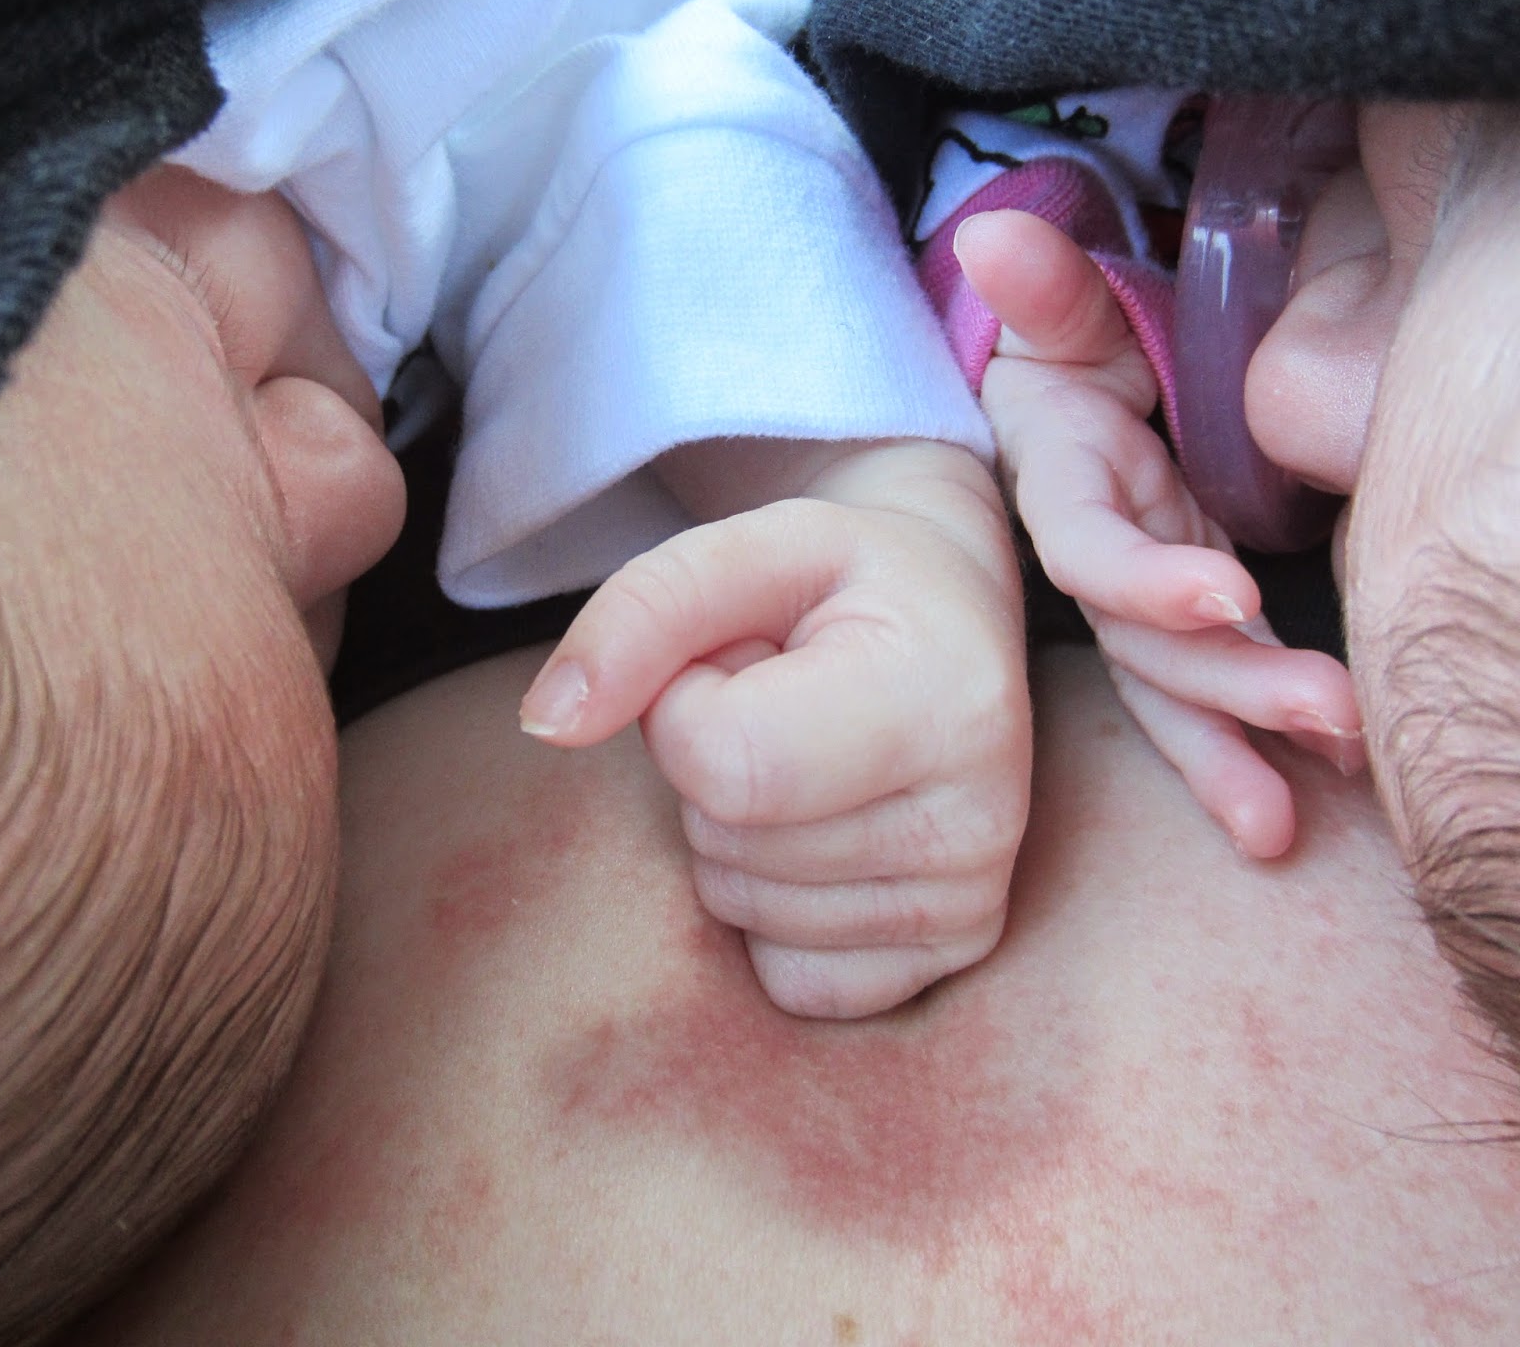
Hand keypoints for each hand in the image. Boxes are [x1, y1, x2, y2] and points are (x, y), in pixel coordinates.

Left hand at [519, 441, 1031, 1018]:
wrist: (951, 622)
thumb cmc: (839, 582)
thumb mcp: (746, 550)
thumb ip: (641, 612)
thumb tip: (547, 723)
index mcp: (943, 698)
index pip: (724, 762)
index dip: (683, 703)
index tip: (738, 656)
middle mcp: (980, 817)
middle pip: (724, 837)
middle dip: (711, 762)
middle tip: (789, 698)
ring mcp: (970, 900)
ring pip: (741, 909)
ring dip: (738, 827)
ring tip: (813, 748)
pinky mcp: (951, 953)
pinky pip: (785, 976)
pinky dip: (771, 905)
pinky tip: (829, 820)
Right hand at [957, 210, 1362, 858]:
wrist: (1068, 387)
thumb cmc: (1067, 341)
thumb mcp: (1058, 308)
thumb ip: (1043, 284)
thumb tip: (990, 238)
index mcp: (1062, 485)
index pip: (1087, 547)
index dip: (1142, 577)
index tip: (1229, 593)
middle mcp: (1098, 559)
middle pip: (1145, 646)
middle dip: (1230, 688)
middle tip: (1333, 717)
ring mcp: (1141, 595)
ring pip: (1174, 691)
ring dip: (1236, 747)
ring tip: (1298, 816)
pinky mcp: (1186, 612)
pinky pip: (1208, 689)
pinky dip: (1252, 742)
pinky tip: (1324, 780)